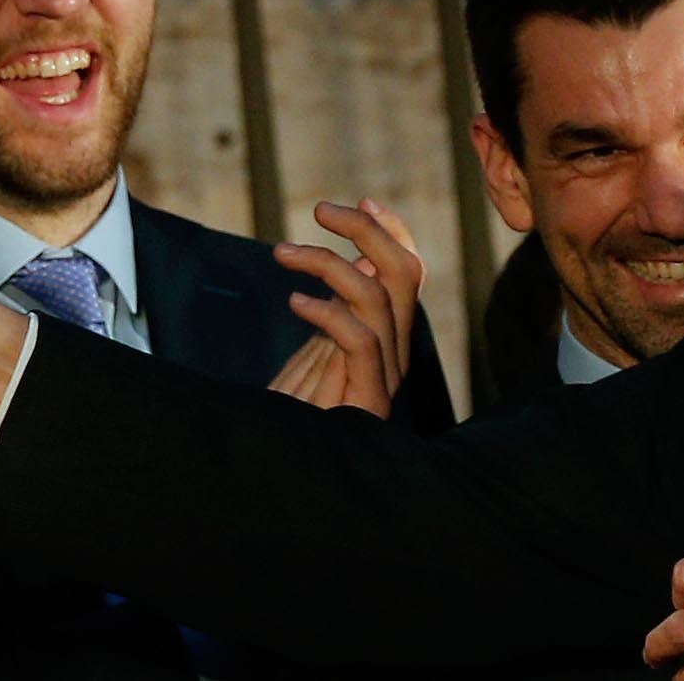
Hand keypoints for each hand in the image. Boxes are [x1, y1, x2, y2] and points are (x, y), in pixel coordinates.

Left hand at [267, 199, 424, 415]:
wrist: (277, 480)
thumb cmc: (289, 422)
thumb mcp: (313, 356)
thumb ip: (336, 314)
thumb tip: (356, 261)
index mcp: (386, 342)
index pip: (406, 276)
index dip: (390, 234)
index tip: (361, 202)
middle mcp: (393, 356)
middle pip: (405, 275)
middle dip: (368, 231)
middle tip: (321, 209)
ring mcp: (384, 380)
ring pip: (380, 298)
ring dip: (328, 263)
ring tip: (282, 253)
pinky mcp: (367, 402)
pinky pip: (361, 341)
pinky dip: (328, 312)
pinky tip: (294, 302)